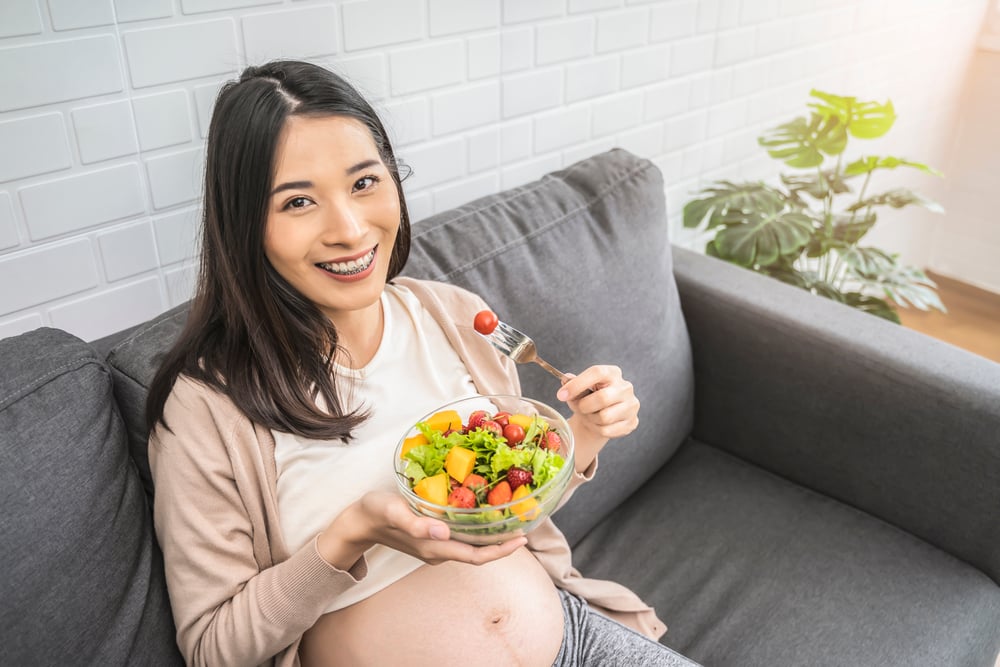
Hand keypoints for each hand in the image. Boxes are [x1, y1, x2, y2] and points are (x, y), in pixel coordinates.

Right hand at [318, 491, 525, 568]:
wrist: (357, 522)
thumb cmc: (375, 513)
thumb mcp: (393, 511)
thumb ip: (416, 524)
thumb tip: (443, 532)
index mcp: (434, 547)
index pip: (475, 556)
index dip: (501, 550)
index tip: (522, 539)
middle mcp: (438, 550)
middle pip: (478, 553)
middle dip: (503, 542)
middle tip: (525, 523)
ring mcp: (434, 546)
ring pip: (470, 546)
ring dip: (492, 536)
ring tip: (511, 517)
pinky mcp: (431, 539)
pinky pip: (461, 538)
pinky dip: (477, 529)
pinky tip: (484, 513)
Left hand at [557, 365, 639, 440]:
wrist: (603, 414)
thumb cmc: (590, 397)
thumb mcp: (580, 387)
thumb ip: (572, 383)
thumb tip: (565, 379)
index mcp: (612, 373)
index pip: (597, 373)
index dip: (577, 384)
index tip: (561, 395)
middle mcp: (625, 387)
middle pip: (602, 398)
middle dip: (584, 406)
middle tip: (578, 408)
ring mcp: (631, 405)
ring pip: (604, 417)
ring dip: (590, 419)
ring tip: (589, 415)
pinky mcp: (632, 422)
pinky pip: (607, 430)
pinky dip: (596, 429)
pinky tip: (596, 424)